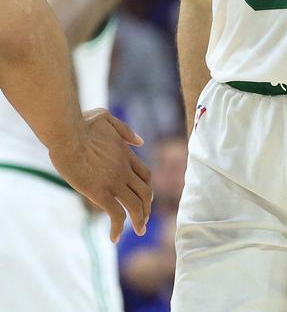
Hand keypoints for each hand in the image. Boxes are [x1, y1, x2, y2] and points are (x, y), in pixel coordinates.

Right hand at [49, 108, 152, 242]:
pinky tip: (114, 238)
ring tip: (139, 231)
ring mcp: (114, 181)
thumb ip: (125, 130)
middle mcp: (125, 169)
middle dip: (147, 207)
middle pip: (145, 192)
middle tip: (144, 220)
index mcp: (126, 154)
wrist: (67, 134)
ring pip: (136, 206)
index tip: (145, 199)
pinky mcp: (100, 192)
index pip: (145, 175)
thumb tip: (140, 142)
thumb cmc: (81, 124)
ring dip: (140, 220)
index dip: (148, 188)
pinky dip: (117, 228)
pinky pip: (116, 215)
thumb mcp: (106, 118)